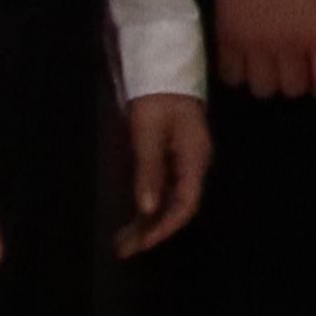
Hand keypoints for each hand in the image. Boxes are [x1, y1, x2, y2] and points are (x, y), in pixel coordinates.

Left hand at [117, 92, 209, 253]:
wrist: (162, 65)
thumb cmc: (156, 96)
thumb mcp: (147, 132)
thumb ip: (148, 170)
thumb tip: (148, 208)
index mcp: (194, 158)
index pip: (186, 204)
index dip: (165, 227)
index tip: (142, 243)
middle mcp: (193, 164)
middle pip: (177, 206)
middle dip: (152, 230)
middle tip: (123, 249)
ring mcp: (183, 160)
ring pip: (169, 199)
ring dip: (147, 220)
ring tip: (121, 240)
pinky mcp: (172, 155)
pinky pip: (163, 188)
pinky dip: (147, 204)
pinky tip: (132, 215)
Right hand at [205, 0, 315, 99]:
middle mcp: (289, 44)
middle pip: (293, 90)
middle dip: (295, 80)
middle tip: (291, 63)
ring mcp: (255, 45)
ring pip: (262, 89)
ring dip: (266, 78)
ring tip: (266, 61)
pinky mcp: (227, 40)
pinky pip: (232, 77)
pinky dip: (238, 71)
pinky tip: (244, 56)